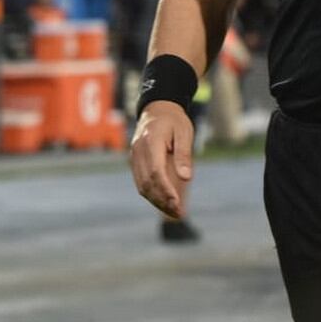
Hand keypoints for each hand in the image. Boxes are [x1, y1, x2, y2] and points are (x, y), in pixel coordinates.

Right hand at [129, 101, 193, 219]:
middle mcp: (138, 150)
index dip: (165, 189)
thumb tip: (186, 178)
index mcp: (151, 142)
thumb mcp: (184, 133)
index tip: (177, 203)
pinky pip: (140, 181)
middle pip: (147, 182)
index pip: (156, 171)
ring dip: (156, 201)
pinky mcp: (135, 160)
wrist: (157, 107)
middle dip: (162, 200)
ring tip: (174, 212)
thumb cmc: (174, 120)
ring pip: (141, 184)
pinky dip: (151, 194)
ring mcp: (134, 156)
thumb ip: (184, 155)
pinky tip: (164, 202)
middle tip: (179, 214)